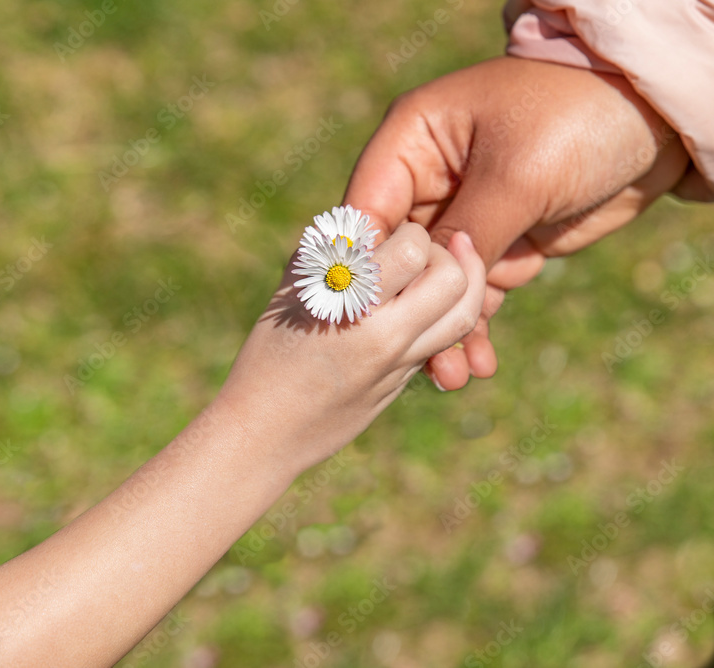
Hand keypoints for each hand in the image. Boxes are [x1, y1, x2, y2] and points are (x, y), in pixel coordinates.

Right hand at [218, 225, 484, 475]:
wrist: (265, 435)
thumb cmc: (266, 358)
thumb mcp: (288, 296)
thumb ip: (325, 254)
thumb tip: (358, 219)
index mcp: (349, 306)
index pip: (412, 248)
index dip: (408, 231)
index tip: (391, 232)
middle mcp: (383, 336)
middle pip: (452, 280)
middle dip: (447, 253)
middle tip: (426, 248)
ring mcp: (398, 364)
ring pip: (464, 316)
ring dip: (465, 284)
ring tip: (453, 265)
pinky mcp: (403, 384)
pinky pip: (444, 342)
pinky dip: (448, 313)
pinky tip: (429, 300)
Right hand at [344, 56, 691, 389]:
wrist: (654, 124)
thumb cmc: (577, 119)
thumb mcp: (516, 176)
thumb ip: (464, 233)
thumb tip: (417, 289)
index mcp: (413, 141)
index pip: (367, 208)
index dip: (362, 263)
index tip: (362, 317)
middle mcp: (427, 179)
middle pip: (396, 256)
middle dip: (404, 308)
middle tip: (409, 358)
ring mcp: (461, 215)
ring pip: (432, 284)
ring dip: (441, 330)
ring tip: (450, 378)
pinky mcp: (496, 244)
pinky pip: (471, 293)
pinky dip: (474, 328)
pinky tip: (478, 364)